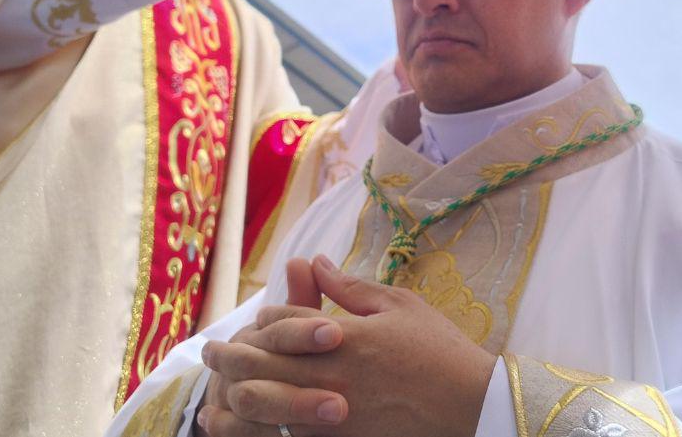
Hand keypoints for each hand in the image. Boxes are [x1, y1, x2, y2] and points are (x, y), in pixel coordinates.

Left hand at [197, 255, 495, 436]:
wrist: (472, 407)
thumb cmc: (439, 350)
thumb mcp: (399, 305)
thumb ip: (350, 287)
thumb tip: (315, 262)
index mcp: (344, 335)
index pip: (284, 322)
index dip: (266, 319)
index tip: (257, 321)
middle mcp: (331, 375)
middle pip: (263, 363)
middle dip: (231, 356)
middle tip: (209, 353)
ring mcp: (333, 416)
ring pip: (266, 406)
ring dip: (235, 398)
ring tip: (214, 396)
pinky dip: (261, 434)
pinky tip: (244, 431)